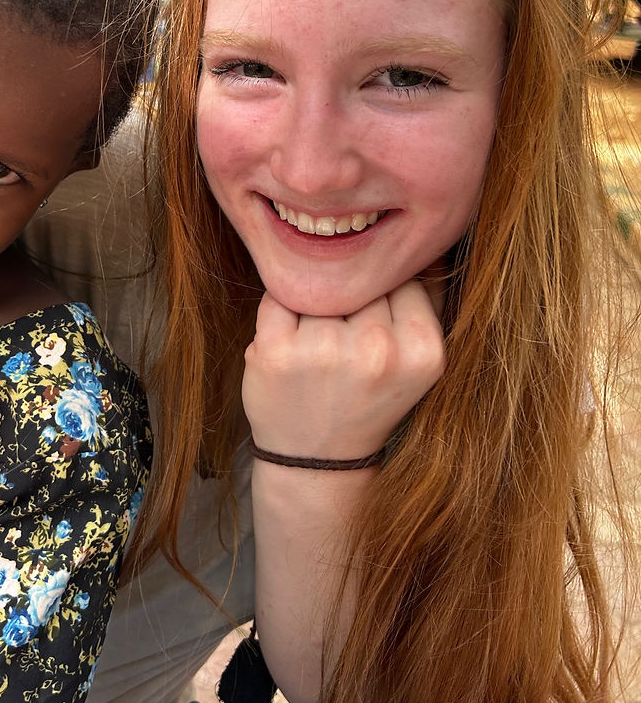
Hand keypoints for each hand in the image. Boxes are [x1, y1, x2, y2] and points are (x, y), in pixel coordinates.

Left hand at [242, 277, 444, 462]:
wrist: (317, 459)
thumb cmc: (367, 399)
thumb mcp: (415, 360)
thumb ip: (426, 299)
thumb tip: (424, 243)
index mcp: (422, 351)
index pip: (402, 278)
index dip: (384, 295)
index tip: (375, 324)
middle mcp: (377, 350)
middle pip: (361, 280)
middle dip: (351, 298)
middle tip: (346, 340)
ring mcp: (323, 350)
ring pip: (321, 283)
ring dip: (316, 303)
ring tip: (320, 345)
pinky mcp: (275, 350)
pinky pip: (278, 295)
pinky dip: (280, 309)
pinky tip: (290, 341)